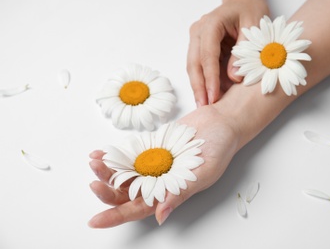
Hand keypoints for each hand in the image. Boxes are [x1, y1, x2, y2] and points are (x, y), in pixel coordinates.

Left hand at [88, 104, 239, 227]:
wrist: (220, 121)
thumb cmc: (219, 148)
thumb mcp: (204, 172)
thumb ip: (180, 193)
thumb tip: (161, 216)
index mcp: (170, 192)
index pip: (138, 209)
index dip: (116, 216)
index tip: (96, 221)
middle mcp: (158, 180)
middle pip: (125, 192)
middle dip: (106, 190)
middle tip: (94, 182)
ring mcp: (152, 163)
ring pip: (123, 173)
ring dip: (106, 171)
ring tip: (94, 162)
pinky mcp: (150, 146)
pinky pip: (127, 153)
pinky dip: (112, 154)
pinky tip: (99, 153)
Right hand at [187, 0, 268, 105]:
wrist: (243, 3)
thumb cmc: (251, 11)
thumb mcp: (254, 30)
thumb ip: (244, 54)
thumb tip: (234, 79)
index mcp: (211, 24)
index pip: (207, 54)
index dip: (210, 77)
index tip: (213, 96)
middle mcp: (199, 31)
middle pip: (194, 63)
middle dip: (199, 87)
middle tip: (204, 107)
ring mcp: (196, 39)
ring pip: (194, 67)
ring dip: (199, 87)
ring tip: (205, 106)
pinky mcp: (199, 47)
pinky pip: (200, 67)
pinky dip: (205, 81)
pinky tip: (209, 95)